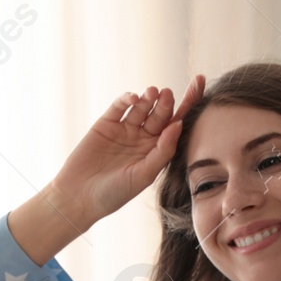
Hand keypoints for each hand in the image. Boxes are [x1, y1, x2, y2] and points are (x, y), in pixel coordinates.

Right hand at [52, 74, 205, 224]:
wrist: (80, 196)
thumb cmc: (115, 193)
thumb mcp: (144, 175)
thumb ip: (162, 151)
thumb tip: (178, 125)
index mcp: (158, 151)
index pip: (177, 125)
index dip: (189, 105)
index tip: (200, 84)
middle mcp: (144, 138)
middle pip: (161, 114)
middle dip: (166, 103)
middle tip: (167, 94)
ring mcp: (125, 130)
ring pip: (142, 108)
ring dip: (148, 99)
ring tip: (153, 92)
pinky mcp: (106, 124)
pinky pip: (119, 107)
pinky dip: (126, 99)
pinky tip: (133, 98)